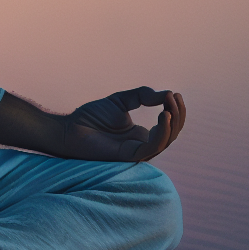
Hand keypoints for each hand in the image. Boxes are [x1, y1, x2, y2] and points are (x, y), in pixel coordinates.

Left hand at [63, 87, 185, 161]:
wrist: (70, 128)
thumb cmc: (91, 117)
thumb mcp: (121, 100)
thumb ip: (143, 96)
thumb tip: (166, 93)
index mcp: (140, 135)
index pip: (167, 127)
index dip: (175, 110)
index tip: (174, 93)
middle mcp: (141, 145)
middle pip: (171, 135)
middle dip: (178, 116)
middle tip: (175, 97)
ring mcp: (136, 152)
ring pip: (164, 142)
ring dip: (173, 124)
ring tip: (170, 106)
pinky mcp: (129, 156)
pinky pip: (152, 148)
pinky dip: (162, 133)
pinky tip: (164, 116)